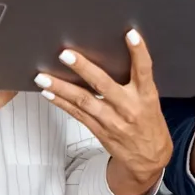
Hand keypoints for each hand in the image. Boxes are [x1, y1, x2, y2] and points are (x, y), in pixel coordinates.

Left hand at [34, 30, 172, 194]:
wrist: (149, 159)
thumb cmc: (149, 123)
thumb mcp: (150, 101)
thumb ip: (136, 82)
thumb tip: (113, 55)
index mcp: (146, 96)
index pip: (144, 70)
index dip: (139, 52)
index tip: (130, 35)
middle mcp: (128, 107)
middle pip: (104, 85)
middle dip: (83, 68)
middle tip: (66, 54)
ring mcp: (112, 121)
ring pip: (83, 101)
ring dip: (61, 88)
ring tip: (43, 77)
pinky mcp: (99, 130)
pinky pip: (77, 114)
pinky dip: (61, 102)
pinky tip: (48, 93)